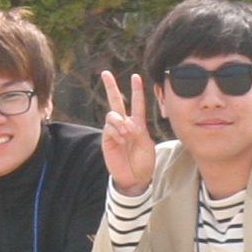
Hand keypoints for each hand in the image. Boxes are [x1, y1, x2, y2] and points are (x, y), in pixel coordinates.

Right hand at [98, 70, 155, 192]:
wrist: (135, 178)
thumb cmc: (144, 162)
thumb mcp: (147, 145)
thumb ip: (139, 132)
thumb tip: (127, 123)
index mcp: (137, 124)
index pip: (137, 103)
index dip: (137, 90)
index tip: (136, 76)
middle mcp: (124, 124)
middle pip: (116, 101)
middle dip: (110, 87)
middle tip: (105, 73)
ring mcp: (114, 131)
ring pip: (112, 115)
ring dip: (119, 122)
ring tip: (126, 134)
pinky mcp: (107, 140)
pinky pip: (108, 129)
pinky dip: (115, 132)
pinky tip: (121, 140)